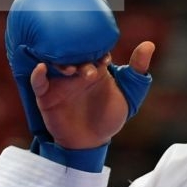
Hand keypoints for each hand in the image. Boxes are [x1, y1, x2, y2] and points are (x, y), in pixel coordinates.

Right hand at [32, 41, 155, 150]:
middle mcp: (76, 71)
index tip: (105, 57)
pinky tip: (41, 68)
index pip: (93, 48)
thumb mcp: (130, 94)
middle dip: (79, 56)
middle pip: (72, 53)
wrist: (92, 141)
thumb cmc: (110, 115)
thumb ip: (138, 71)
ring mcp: (60, 82)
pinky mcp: (46, 95)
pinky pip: (37, 81)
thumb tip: (149, 44)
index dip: (97, 47)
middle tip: (90, 69)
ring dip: (60, 63)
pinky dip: (37, 74)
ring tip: (70, 69)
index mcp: (95, 67)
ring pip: (54, 63)